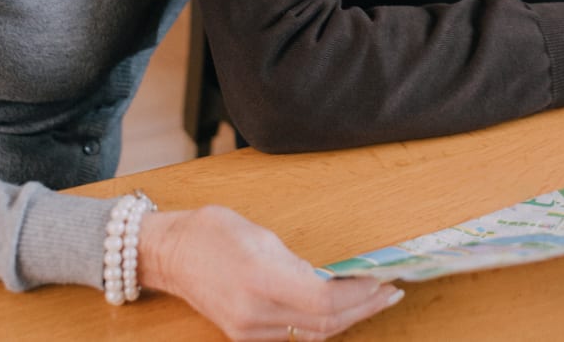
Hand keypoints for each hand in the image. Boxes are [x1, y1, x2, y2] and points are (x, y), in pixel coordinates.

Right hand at [138, 205, 402, 340]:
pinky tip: (341, 309)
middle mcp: (256, 315)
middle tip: (390, 291)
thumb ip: (298, 263)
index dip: (360, 295)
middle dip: (363, 308)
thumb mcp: (262, 235)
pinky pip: (295, 335)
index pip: (324, 301)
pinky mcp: (246, 336)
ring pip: (312, 334)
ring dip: (348, 318)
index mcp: (261, 281)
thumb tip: (332, 280)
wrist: (172, 253)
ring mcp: (250, 331)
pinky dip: (322, 323)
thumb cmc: (213, 232)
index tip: (383, 281)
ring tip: (374, 299)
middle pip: (324, 323)